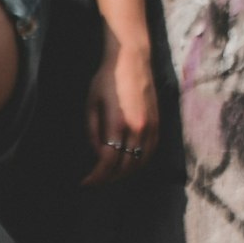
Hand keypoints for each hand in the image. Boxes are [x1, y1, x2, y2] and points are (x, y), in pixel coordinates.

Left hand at [82, 38, 158, 185]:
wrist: (132, 60)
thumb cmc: (106, 79)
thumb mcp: (91, 105)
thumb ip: (93, 132)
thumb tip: (98, 154)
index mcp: (118, 123)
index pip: (108, 161)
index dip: (96, 176)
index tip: (85, 182)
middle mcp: (138, 128)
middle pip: (125, 166)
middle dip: (108, 178)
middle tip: (95, 181)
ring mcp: (151, 126)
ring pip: (140, 162)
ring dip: (124, 174)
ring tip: (109, 176)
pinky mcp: (158, 123)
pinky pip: (151, 152)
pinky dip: (140, 163)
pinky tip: (128, 165)